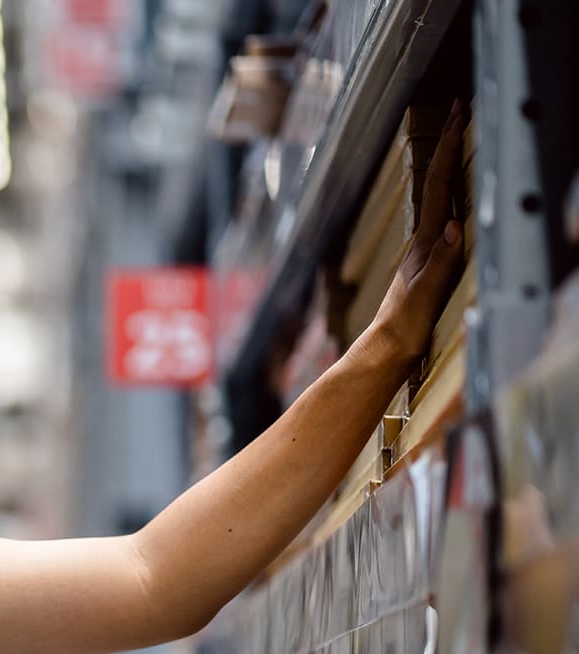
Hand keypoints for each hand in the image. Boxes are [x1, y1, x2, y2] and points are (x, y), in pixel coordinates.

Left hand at [360, 99, 469, 368]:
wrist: (385, 352)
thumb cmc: (404, 328)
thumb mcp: (424, 295)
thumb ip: (441, 263)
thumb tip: (454, 226)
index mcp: (425, 243)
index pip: (439, 186)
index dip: (448, 147)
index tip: (458, 113)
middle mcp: (423, 242)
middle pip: (437, 184)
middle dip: (448, 145)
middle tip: (459, 111)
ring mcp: (423, 252)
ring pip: (438, 199)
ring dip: (449, 167)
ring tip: (459, 139)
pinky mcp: (426, 266)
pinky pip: (442, 220)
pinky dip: (450, 198)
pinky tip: (454, 198)